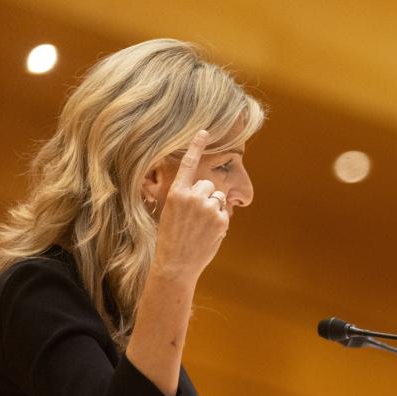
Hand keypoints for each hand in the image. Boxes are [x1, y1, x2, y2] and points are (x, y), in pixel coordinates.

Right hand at [153, 130, 229, 280]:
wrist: (175, 264)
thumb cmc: (171, 239)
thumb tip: (207, 192)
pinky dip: (220, 222)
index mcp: (177, 193)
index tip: (204, 131)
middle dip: (206, 197)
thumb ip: (187, 198)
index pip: (188, 165)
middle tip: (195, 217)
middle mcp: (193, 196)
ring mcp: (208, 207)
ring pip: (218, 198)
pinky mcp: (220, 218)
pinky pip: (224, 212)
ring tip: (200, 227)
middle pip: (209, 185)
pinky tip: (208, 234)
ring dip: (214, 209)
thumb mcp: (171, 213)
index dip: (196, 146)